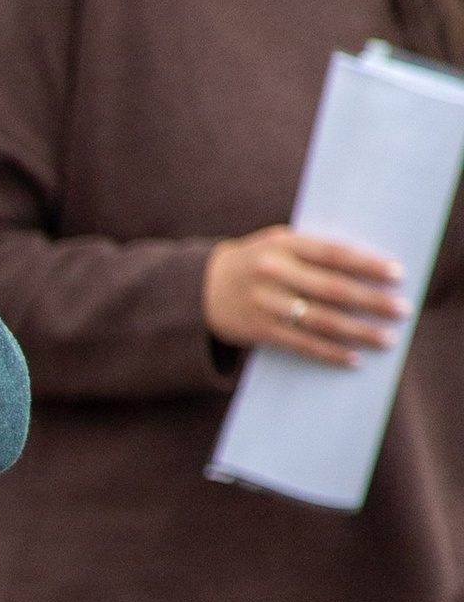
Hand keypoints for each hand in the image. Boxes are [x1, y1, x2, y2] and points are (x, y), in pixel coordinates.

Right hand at [203, 226, 405, 367]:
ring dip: (358, 331)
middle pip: (332, 289)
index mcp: (283, 243)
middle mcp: (273, 271)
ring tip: (386, 339)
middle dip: (371, 301)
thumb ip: (314, 252)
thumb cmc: (255, 262)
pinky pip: (302, 344)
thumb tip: (367, 271)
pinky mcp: (259, 330)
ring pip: (321, 320)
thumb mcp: (278, 245)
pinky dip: (330, 352)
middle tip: (401, 310)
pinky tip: (353, 358)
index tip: (397, 274)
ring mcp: (265, 302)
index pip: (333, 253)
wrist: (200, 287)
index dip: (367, 264)